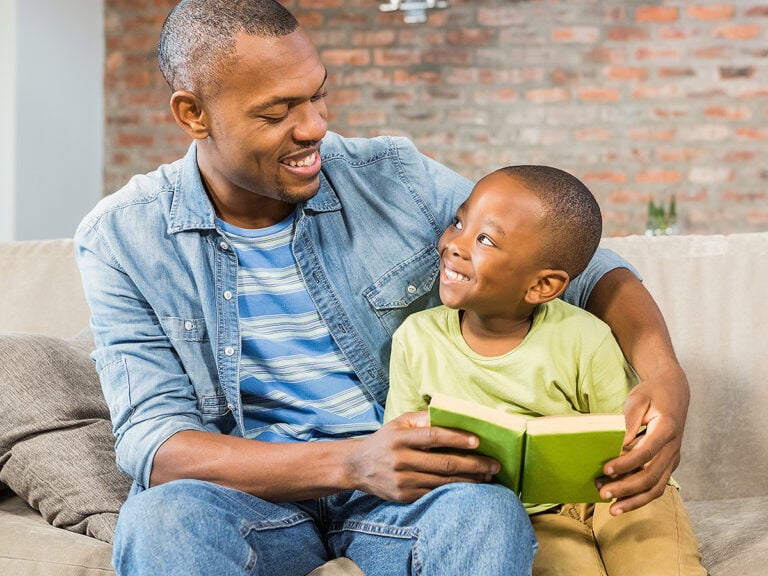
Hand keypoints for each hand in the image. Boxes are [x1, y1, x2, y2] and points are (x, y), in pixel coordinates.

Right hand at [347, 411, 499, 502]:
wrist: (357, 466)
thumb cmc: (385, 440)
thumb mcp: (398, 422)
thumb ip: (422, 418)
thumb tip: (449, 413)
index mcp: (401, 437)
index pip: (433, 436)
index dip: (457, 438)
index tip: (479, 441)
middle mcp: (401, 460)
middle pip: (444, 463)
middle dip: (473, 464)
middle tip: (494, 464)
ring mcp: (403, 480)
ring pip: (443, 482)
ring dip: (469, 480)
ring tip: (488, 476)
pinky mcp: (404, 496)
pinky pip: (435, 494)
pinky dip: (455, 492)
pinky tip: (470, 487)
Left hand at [598, 365, 688, 514]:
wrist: (674, 392)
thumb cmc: (652, 394)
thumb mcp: (638, 400)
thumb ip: (629, 422)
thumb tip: (618, 444)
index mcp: (666, 430)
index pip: (645, 453)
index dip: (626, 464)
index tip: (605, 469)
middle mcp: (673, 448)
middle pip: (650, 476)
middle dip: (626, 488)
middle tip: (602, 493)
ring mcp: (672, 458)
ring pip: (656, 487)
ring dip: (634, 500)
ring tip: (612, 508)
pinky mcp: (668, 464)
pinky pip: (657, 485)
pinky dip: (641, 497)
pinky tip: (622, 503)